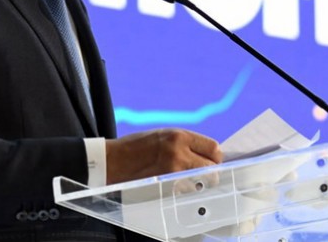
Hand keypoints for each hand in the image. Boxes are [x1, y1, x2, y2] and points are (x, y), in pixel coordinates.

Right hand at [105, 129, 221, 183]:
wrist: (113, 160)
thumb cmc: (136, 146)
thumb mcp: (164, 135)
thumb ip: (186, 143)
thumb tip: (206, 154)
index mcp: (179, 136)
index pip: (213, 148)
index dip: (215, 157)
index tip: (211, 161)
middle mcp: (179, 153)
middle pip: (212, 168)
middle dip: (210, 172)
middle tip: (201, 174)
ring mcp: (173, 172)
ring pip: (200, 183)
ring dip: (196, 184)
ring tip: (184, 179)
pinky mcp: (165, 187)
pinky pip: (185, 192)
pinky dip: (183, 191)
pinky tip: (173, 185)